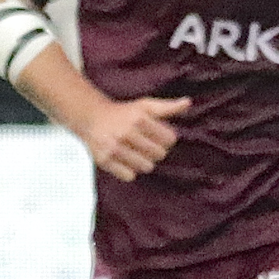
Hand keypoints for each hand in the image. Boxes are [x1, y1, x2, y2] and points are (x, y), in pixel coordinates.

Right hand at [73, 94, 189, 180]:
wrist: (90, 118)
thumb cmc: (122, 113)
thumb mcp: (144, 106)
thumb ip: (167, 107)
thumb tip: (188, 102)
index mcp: (139, 119)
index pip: (169, 139)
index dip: (166, 139)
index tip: (158, 137)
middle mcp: (126, 133)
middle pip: (159, 154)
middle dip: (156, 151)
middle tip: (147, 146)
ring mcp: (114, 148)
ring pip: (146, 167)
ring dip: (144, 163)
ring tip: (137, 154)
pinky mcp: (104, 160)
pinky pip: (129, 176)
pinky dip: (129, 171)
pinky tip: (125, 161)